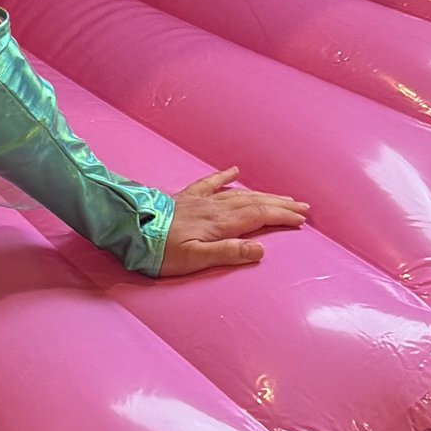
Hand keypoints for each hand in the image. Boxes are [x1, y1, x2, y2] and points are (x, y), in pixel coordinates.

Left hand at [160, 168, 308, 275]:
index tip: (301, 219)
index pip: (259, 216)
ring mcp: (199, 200)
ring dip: (262, 194)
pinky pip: (209, 182)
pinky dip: (224, 176)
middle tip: (302, 207)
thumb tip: (261, 250)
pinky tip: (234, 170)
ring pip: (238, 193)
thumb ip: (228, 253)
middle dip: (280, 204)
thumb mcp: (195, 260)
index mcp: (219, 223)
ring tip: (281, 196)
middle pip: (254, 202)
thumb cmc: (160, 251)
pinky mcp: (185, 197)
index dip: (282, 216)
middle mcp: (213, 207)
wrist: (128, 229)